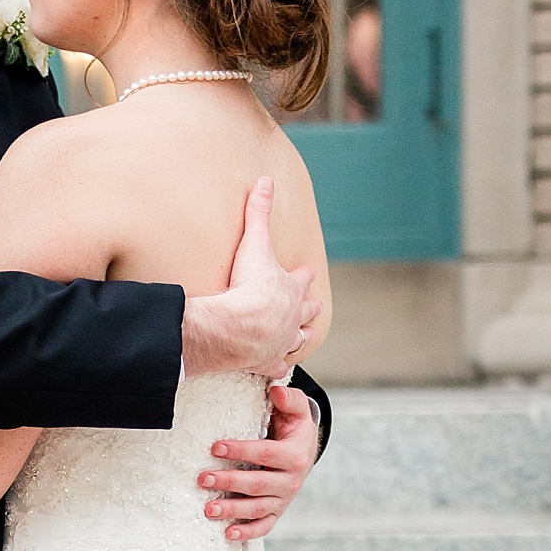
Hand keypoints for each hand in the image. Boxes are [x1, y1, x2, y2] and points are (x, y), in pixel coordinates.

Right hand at [180, 176, 317, 378]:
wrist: (238, 327)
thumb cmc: (248, 287)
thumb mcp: (255, 243)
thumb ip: (258, 212)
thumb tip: (265, 181)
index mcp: (291, 289)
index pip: (301, 278)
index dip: (302, 275)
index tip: (304, 272)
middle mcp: (293, 316)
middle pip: (306, 310)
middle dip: (309, 307)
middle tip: (312, 307)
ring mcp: (282, 340)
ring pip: (297, 340)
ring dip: (298, 337)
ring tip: (298, 338)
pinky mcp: (268, 362)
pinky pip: (276, 366)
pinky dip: (276, 367)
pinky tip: (275, 369)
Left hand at [197, 378, 320, 541]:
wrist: (305, 452)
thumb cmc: (292, 428)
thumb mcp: (296, 410)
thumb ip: (290, 398)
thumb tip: (276, 390)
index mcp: (296, 455)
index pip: (266, 453)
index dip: (241, 451)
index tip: (215, 447)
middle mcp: (292, 481)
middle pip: (258, 484)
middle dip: (229, 482)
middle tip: (202, 479)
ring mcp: (284, 499)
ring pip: (258, 509)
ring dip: (232, 510)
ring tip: (208, 509)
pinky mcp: (277, 512)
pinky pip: (264, 526)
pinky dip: (247, 533)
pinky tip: (227, 533)